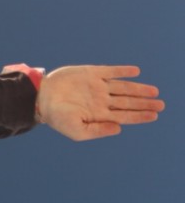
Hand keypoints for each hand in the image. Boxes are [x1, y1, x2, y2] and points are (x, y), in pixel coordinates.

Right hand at [36, 65, 163, 140]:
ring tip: (154, 91)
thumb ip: (98, 131)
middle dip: (144, 103)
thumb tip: (119, 129)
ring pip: (123, 87)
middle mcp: (101, 100)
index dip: (140, 115)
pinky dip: (123, 71)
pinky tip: (136, 72)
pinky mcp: (91, 73)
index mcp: (99, 115)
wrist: (41, 98)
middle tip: (161, 104)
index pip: (125, 116)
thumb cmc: (57, 118)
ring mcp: (97, 86)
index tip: (155, 114)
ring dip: (139, 88)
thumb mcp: (77, 131)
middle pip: (128, 102)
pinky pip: (111, 71)